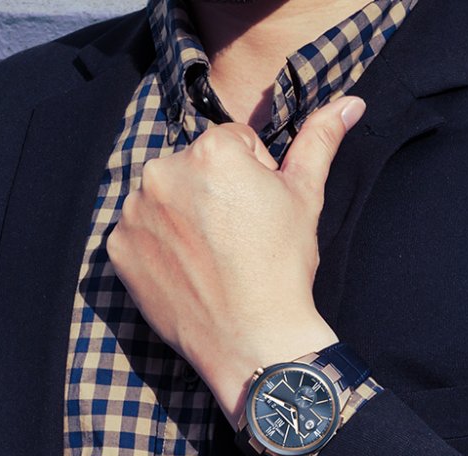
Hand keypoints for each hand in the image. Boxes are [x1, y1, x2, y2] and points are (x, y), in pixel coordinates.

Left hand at [105, 93, 367, 430]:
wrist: (252, 341)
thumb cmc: (283, 268)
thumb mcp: (305, 198)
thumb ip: (319, 141)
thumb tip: (350, 103)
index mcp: (211, 150)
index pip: (233, 144)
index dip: (254, 178)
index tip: (259, 216)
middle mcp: (163, 172)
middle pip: (193, 167)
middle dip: (213, 193)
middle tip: (237, 239)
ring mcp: (134, 213)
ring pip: (165, 197)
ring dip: (183, 216)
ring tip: (213, 257)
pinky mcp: (117, 249)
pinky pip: (140, 232)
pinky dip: (158, 247)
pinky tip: (187, 270)